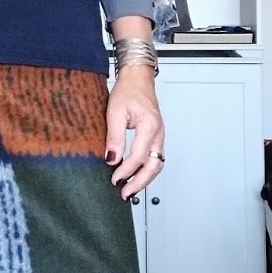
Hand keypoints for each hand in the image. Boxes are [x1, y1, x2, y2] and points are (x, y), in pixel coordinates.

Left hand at [104, 66, 164, 199]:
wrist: (138, 79)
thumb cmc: (128, 91)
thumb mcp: (115, 112)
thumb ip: (114, 138)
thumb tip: (111, 159)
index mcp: (150, 126)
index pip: (139, 156)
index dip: (126, 170)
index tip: (115, 179)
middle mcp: (158, 133)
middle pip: (154, 165)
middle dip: (140, 182)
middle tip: (126, 193)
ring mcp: (159, 135)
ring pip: (157, 164)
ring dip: (144, 179)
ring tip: (130, 189)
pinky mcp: (156, 137)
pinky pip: (155, 158)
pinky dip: (146, 170)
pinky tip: (135, 175)